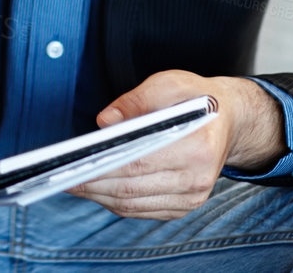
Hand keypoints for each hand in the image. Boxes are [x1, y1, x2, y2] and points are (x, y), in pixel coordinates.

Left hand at [67, 71, 286, 219]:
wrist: (228, 120)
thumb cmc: (196, 99)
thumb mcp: (169, 83)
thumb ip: (136, 99)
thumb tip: (104, 121)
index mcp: (197, 147)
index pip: (140, 164)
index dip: (103, 168)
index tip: (73, 166)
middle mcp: (198, 179)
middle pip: (133, 188)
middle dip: (94, 185)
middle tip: (63, 178)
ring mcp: (193, 197)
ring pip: (135, 204)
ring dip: (101, 196)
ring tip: (75, 184)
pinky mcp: (185, 205)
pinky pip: (143, 210)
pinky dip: (117, 201)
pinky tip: (98, 190)